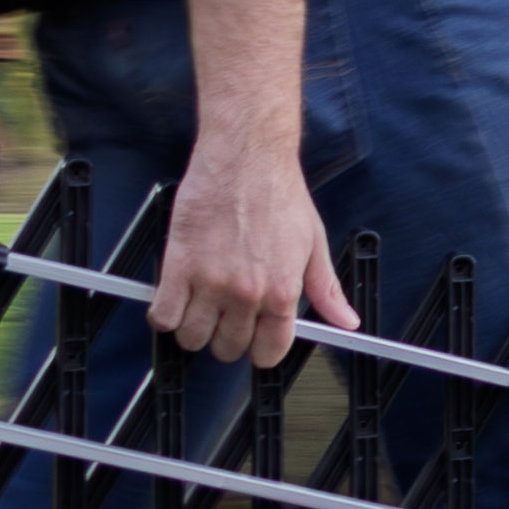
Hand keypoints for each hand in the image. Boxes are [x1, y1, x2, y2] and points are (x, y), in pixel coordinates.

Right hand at [148, 134, 359, 367]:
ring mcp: (210, 281)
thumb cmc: (278, 192)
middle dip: (225, 337)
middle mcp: (246, 293)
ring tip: (198, 307)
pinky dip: (164, 314)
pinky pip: (163, 314)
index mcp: (281, 292)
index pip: (267, 352)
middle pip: (227, 348)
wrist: (246, 156)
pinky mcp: (179, 264)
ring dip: (193, 329)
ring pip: (192, 338)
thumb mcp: (314, 243)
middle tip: (224, 315)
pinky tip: (174, 299)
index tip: (252, 339)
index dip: (259, 350)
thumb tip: (346, 321)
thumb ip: (326, 289)